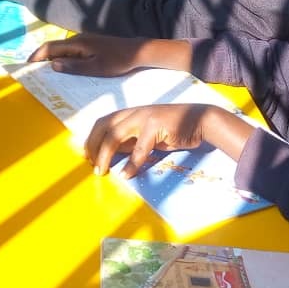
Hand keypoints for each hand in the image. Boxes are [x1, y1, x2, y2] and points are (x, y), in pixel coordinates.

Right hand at [29, 34, 151, 75]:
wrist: (138, 51)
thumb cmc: (118, 61)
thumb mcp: (96, 68)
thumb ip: (74, 66)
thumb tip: (53, 65)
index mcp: (77, 43)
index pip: (50, 47)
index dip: (36, 56)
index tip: (27, 66)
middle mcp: (79, 39)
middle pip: (55, 48)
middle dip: (42, 59)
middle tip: (33, 73)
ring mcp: (86, 41)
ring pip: (64, 49)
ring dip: (54, 59)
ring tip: (46, 74)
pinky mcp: (92, 45)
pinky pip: (73, 51)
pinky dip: (65, 59)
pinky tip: (66, 70)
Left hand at [85, 103, 210, 177]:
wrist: (201, 120)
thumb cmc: (176, 129)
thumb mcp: (148, 134)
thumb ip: (131, 141)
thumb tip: (113, 153)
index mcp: (131, 113)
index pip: (103, 122)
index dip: (92, 139)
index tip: (88, 156)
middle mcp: (134, 112)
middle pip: (103, 126)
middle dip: (93, 146)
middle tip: (92, 165)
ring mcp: (144, 117)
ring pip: (114, 136)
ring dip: (105, 155)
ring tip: (102, 171)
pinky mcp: (155, 127)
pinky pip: (138, 149)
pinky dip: (130, 164)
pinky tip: (126, 175)